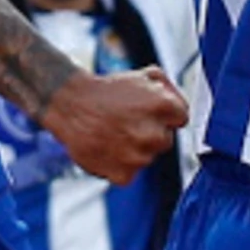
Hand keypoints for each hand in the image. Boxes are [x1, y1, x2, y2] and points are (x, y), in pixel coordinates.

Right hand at [40, 67, 190, 186]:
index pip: (181, 118)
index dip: (164, 115)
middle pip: (164, 139)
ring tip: (112, 133)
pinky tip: (107, 147)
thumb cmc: (106, 90)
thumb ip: (168, 90)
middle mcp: (155, 134)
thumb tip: (180, 108)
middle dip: (150, 131)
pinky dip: (119, 164)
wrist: (69, 104)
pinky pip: (130, 172)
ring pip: (147, 156)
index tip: (148, 113)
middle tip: (126, 122)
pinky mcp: (124, 174)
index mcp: (163, 106)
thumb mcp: (142, 75)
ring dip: (134, 148)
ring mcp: (140, 156)